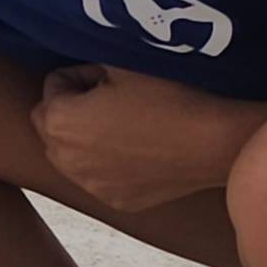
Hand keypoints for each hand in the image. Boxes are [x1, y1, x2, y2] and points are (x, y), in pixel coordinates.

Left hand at [30, 64, 266, 212]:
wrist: (215, 141)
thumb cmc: (168, 98)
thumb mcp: (120, 65)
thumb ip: (86, 68)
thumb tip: (81, 77)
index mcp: (59, 121)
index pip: (53, 87)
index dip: (80, 77)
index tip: (108, 78)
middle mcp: (64, 159)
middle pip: (51, 125)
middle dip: (71, 109)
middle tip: (110, 101)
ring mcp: (90, 185)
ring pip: (69, 155)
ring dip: (82, 140)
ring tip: (121, 127)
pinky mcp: (115, 201)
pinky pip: (96, 178)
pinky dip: (105, 166)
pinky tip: (135, 153)